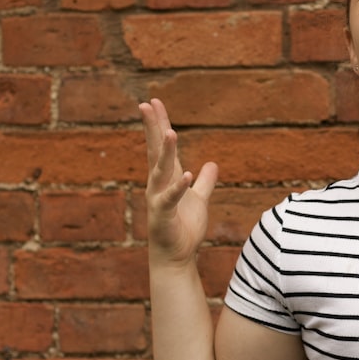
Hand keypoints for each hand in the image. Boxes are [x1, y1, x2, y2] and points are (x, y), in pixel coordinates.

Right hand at [139, 98, 217, 266]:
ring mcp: (158, 199)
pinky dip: (178, 186)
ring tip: (171, 132)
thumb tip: (212, 164)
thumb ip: (205, 182)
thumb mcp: (199, 200)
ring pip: (160, 171)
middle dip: (153, 128)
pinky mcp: (162, 215)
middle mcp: (158, 185)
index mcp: (166, 178)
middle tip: (146, 105)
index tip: (154, 102)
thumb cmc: (184, 229)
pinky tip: (186, 174)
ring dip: (166, 152)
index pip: (162, 146)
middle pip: (155, 151)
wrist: (177, 257)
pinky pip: (170, 198)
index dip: (159, 124)